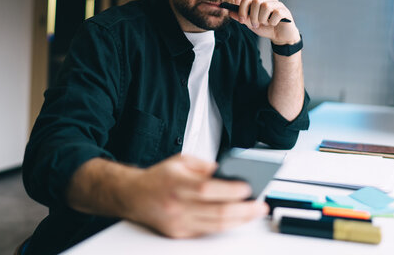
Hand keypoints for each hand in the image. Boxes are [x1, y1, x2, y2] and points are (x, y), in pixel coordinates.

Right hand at [122, 154, 268, 237]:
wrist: (133, 196)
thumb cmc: (159, 177)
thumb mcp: (181, 160)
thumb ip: (205, 165)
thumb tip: (228, 173)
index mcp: (177, 183)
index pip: (207, 189)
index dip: (230, 190)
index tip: (248, 187)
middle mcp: (177, 204)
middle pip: (216, 211)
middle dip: (244, 210)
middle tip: (259, 205)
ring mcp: (178, 222)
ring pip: (216, 225)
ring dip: (239, 219)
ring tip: (254, 212)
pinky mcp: (179, 233)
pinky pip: (208, 232)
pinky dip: (226, 225)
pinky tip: (238, 219)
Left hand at [231, 0, 300, 44]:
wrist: (280, 37)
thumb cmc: (266, 28)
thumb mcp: (251, 24)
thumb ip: (242, 18)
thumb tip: (230, 12)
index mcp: (259, 1)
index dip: (242, 9)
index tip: (241, 20)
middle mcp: (268, 0)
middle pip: (256, 1)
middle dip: (253, 16)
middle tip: (255, 24)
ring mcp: (278, 5)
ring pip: (266, 6)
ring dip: (262, 19)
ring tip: (265, 24)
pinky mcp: (285, 11)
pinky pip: (276, 13)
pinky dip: (272, 21)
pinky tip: (273, 24)